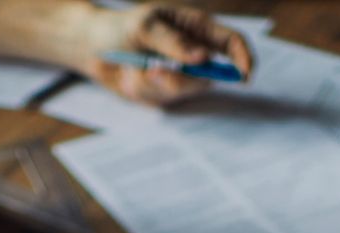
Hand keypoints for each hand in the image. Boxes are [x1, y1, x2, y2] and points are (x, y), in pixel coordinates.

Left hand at [78, 4, 254, 104]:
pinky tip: (131, 74)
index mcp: (196, 28)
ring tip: (134, 67)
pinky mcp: (165, 92)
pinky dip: (143, 88)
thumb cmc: (122, 27)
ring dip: (154, 82)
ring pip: (182, 90)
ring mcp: (181, 75)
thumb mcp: (145, 26)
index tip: (245, 76)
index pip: (232, 42)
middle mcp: (194, 53)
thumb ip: (174, 42)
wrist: (94, 48)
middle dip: (179, 79)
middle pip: (207, 76)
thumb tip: (203, 57)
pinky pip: (162, 99)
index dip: (244, 59)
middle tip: (152, 71)